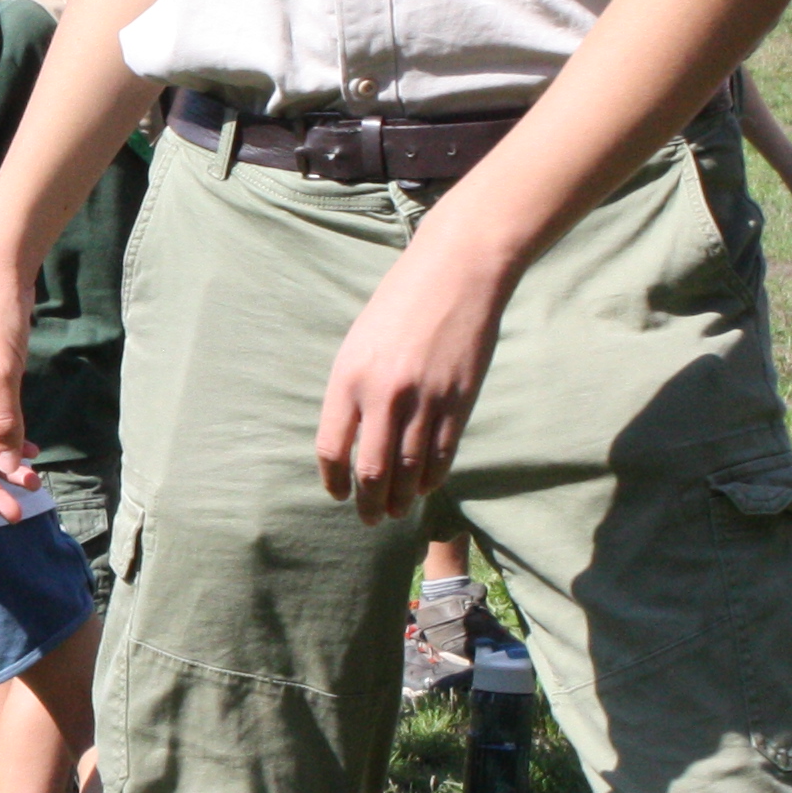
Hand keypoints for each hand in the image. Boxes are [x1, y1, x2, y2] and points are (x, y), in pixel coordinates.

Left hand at [313, 226, 512, 521]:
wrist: (457, 273)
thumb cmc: (401, 304)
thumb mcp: (359, 343)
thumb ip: (353, 390)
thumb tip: (352, 439)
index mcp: (349, 378)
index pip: (332, 449)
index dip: (333, 480)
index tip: (338, 494)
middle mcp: (385, 394)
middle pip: (373, 471)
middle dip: (369, 503)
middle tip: (370, 519)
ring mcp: (425, 400)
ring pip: (410, 470)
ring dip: (402, 499)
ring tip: (397, 512)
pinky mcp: (459, 400)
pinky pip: (442, 454)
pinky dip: (432, 478)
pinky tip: (425, 487)